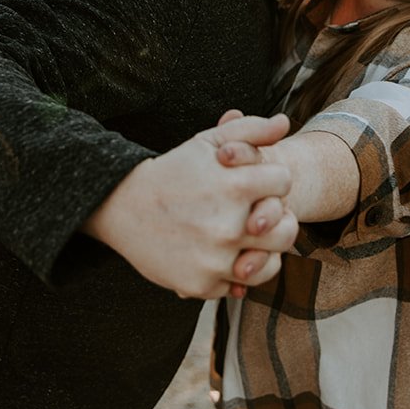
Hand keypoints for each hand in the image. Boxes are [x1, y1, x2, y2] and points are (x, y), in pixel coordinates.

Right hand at [83, 114, 296, 298]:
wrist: (123, 206)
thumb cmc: (173, 170)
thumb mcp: (208, 141)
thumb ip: (250, 129)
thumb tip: (284, 122)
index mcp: (236, 186)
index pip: (285, 183)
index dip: (273, 180)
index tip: (257, 183)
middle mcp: (229, 226)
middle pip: (286, 231)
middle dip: (276, 220)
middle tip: (257, 215)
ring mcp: (216, 259)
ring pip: (269, 264)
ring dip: (262, 251)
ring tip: (246, 238)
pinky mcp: (202, 284)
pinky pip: (240, 285)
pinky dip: (235, 272)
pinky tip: (221, 254)